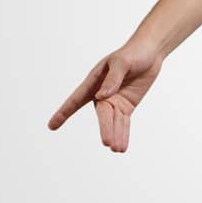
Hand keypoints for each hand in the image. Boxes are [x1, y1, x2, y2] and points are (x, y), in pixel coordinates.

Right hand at [47, 37, 164, 152]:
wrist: (149, 53)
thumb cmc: (131, 53)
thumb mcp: (122, 62)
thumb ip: (113, 79)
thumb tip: (102, 96)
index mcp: (94, 81)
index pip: (76, 99)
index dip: (63, 113)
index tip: (51, 126)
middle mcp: (101, 94)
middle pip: (102, 115)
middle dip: (105, 128)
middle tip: (107, 143)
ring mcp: (114, 101)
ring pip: (113, 122)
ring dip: (115, 135)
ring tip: (117, 149)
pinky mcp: (126, 106)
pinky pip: (123, 123)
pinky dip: (123, 134)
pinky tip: (121, 147)